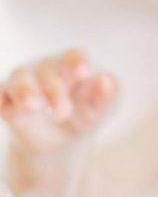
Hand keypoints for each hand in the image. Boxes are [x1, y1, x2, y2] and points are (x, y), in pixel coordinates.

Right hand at [0, 49, 116, 151]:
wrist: (65, 139)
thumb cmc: (88, 112)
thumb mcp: (103, 107)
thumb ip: (108, 94)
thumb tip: (106, 81)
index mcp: (72, 65)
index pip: (74, 57)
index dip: (77, 62)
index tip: (83, 72)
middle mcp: (45, 69)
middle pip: (47, 72)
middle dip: (55, 90)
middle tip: (64, 111)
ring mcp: (25, 83)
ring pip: (21, 81)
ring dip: (26, 92)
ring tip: (32, 106)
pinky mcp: (8, 101)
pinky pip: (1, 96)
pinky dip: (1, 100)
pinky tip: (4, 108)